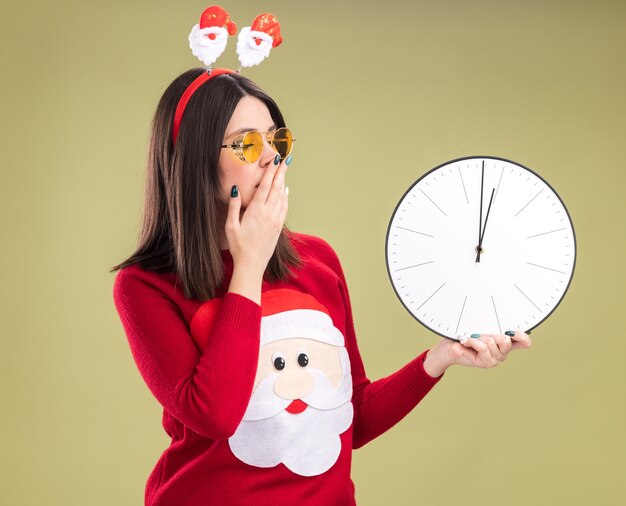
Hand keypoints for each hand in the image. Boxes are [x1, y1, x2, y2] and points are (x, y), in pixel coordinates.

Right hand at [225, 157, 288, 276]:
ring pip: (281, 196)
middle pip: (276, 187)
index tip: (275, 159)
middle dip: (281, 171)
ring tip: (285, 169)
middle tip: (287, 158)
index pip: (265, 186)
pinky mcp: (279, 227)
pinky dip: (285, 196)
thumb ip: (233, 206)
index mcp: (256, 211)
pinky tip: (285, 190)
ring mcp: (275, 220)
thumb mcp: (230, 226)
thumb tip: (235, 189)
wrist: (252, 264)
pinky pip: (284, 207)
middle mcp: (268, 213)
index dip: (271, 171)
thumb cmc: (238, 246)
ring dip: (283, 181)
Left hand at [423, 332, 531, 376]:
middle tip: (479, 334)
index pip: (524, 342)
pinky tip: (466, 341)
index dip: (522, 336)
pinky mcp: (485, 362)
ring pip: (492, 342)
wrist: (448, 348)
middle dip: (490, 333)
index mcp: (505, 344)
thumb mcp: (481, 328)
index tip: (511, 330)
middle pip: (505, 340)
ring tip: (471, 339)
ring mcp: (495, 359)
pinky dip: (472, 341)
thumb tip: (501, 322)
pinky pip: (483, 347)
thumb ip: (493, 326)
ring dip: (478, 337)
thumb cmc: (464, 336)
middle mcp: (503, 353)